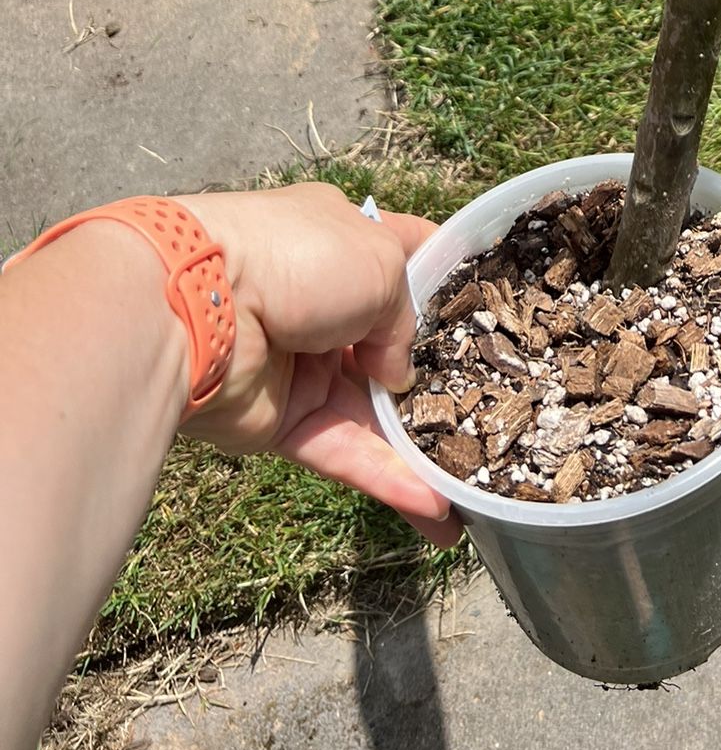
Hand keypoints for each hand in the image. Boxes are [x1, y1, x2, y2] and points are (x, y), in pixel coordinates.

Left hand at [178, 184, 460, 545]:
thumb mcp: (381, 262)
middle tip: (493, 409)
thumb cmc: (294, 260)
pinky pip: (343, 452)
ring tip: (474, 484)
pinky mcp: (280, 422)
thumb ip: (406, 320)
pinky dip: (386, 479)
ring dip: (419, 448)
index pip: (409, 253)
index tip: (495, 309)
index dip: (450, 278)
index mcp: (343, 239)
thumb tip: (395, 375)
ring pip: (372, 411)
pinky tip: (437, 510)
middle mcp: (323, 300)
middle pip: (393, 344)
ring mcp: (302, 363)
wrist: (195, 311)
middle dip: (438, 377)